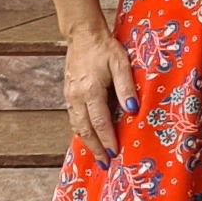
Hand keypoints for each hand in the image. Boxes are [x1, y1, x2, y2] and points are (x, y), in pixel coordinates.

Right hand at [60, 30, 135, 162]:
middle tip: (105, 164)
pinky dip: (81, 130)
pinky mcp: (69, 93)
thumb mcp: (121, 64)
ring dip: (86, 142)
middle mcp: (77, 97)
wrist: (83, 36)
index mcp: (90, 91)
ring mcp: (70, 96)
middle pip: (85, 129)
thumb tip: (133, 110)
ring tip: (97, 156)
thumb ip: (126, 88)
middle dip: (95, 148)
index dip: (108, 140)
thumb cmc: (105, 48)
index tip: (115, 154)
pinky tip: (88, 137)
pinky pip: (74, 117)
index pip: (100, 122)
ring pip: (77, 125)